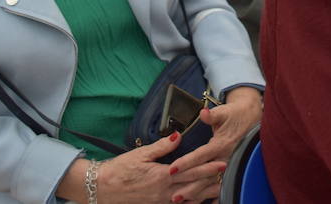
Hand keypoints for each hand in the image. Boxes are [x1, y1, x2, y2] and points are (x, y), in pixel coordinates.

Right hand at [58, 132, 222, 203]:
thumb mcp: (141, 154)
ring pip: (188, 199)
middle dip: (212, 181)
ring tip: (219, 189)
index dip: (208, 167)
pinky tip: (199, 199)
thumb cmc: (120, 170)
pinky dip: (190, 202)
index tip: (222, 163)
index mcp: (162, 176)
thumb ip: (162, 146)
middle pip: (194, 187)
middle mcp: (164, 192)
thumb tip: (178, 135)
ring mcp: (161, 202)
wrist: (102, 189)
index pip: (190, 171)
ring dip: (204, 194)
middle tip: (228, 177)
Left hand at [166, 88, 262, 200]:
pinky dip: (213, 197)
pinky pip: (222, 187)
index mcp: (222, 143)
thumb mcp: (224, 112)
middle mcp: (226, 157)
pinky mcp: (232, 170)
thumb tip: (203, 113)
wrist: (252, 119)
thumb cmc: (235, 115)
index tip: (172, 169)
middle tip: (174, 196)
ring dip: (198, 194)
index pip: (201, 155)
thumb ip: (212, 115)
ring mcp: (230, 166)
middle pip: (205, 175)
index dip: (186, 162)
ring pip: (212, 184)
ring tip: (184, 202)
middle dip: (189, 186)